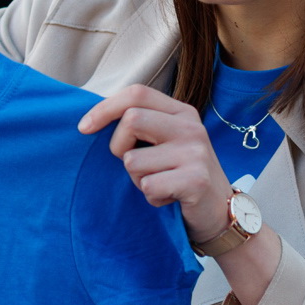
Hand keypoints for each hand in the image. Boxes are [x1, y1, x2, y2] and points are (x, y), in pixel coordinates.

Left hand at [78, 84, 231, 243]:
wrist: (220, 211)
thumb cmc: (181, 174)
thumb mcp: (166, 141)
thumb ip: (142, 125)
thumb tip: (92, 120)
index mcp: (181, 112)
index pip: (136, 93)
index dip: (105, 108)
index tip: (84, 128)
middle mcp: (191, 127)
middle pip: (131, 120)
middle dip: (118, 148)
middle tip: (132, 165)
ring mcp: (195, 153)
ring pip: (133, 161)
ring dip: (136, 180)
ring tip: (158, 184)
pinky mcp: (195, 180)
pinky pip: (147, 186)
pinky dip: (150, 198)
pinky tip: (168, 198)